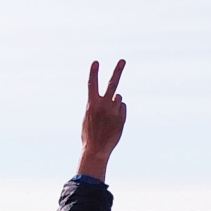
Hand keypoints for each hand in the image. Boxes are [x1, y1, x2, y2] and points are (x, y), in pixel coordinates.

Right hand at [78, 59, 126, 181]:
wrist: (96, 149)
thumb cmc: (89, 133)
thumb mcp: (88, 117)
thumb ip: (98, 105)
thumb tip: (114, 97)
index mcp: (91, 104)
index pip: (92, 84)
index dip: (93, 72)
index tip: (96, 62)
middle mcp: (103, 105)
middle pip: (112, 84)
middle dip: (117, 71)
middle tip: (122, 60)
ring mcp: (114, 111)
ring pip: (118, 98)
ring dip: (115, 102)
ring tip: (108, 116)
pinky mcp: (121, 117)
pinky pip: (122, 107)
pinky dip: (119, 111)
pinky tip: (113, 121)